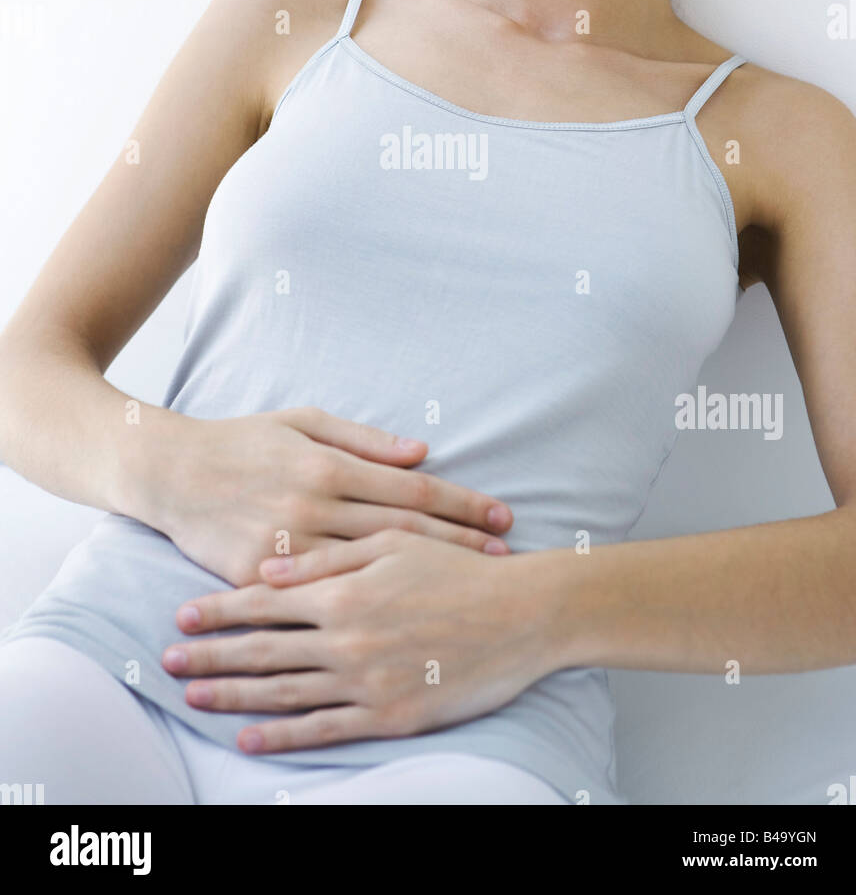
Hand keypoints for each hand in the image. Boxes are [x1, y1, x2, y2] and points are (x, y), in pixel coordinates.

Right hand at [151, 406, 512, 586]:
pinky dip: (362, 605)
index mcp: (326, 468)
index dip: (462, 505)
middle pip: (403, 536)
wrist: (170, 474)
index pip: (411, 491)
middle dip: (460, 545)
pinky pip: (318, 599)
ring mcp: (286, 551)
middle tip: (505, 555)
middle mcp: (311, 510)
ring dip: (425, 579)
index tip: (501, 517)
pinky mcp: (258, 580)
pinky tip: (398, 613)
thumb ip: (364, 441)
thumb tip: (422, 451)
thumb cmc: (243, 441)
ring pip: (370, 572)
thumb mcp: (303, 422)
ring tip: (471, 587)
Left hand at [160, 529, 545, 753]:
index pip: (266, 602)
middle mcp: (346, 637)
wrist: (521, 614)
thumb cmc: (459, 570)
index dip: (220, 610)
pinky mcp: (389, 714)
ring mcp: (365, 680)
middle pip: (263, 649)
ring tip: (194, 697)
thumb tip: (271, 569)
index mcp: (345, 589)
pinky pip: (324, 729)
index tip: (182, 616)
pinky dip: (283, 735)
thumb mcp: (393, 544)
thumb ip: (328, 557)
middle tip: (167, 660)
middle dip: (211, 655)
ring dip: (234, 696)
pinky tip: (250, 737)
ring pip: (284, 692)